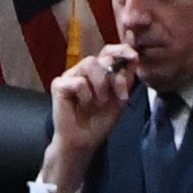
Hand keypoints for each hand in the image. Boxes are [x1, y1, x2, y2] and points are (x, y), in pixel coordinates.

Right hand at [41, 40, 137, 161]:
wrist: (83, 142)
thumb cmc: (100, 121)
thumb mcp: (120, 99)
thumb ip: (126, 79)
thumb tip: (134, 57)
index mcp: (98, 71)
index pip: (109, 50)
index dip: (121, 49)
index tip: (134, 57)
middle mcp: (83, 70)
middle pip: (101, 57)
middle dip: (113, 76)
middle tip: (118, 96)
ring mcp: (70, 76)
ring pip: (89, 63)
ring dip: (100, 84)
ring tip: (100, 102)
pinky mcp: (59, 84)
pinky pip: (78, 81)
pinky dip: (86, 95)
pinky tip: (83, 106)